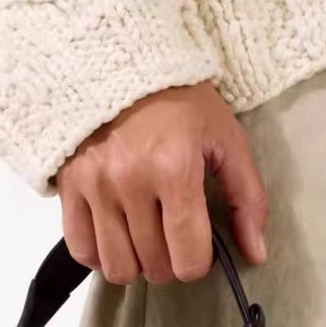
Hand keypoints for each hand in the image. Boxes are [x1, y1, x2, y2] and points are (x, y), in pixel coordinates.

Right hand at [56, 83, 267, 285]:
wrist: (122, 59)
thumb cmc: (180, 100)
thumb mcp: (226, 138)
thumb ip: (247, 198)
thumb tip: (256, 254)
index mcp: (175, 169)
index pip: (188, 257)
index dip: (199, 263)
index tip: (199, 246)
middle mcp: (130, 182)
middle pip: (154, 266)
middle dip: (170, 262)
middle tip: (173, 238)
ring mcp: (95, 186)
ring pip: (117, 267)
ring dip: (136, 264)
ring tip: (144, 240)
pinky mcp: (69, 187)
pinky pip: (82, 250)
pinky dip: (100, 255)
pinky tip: (116, 237)